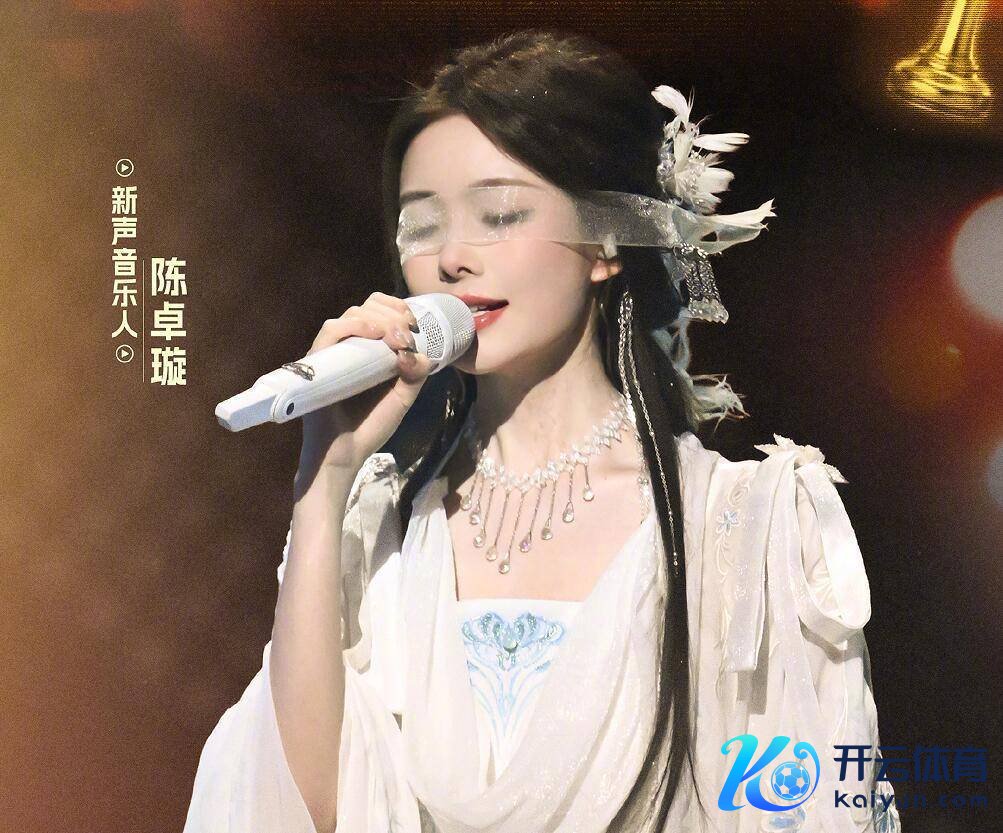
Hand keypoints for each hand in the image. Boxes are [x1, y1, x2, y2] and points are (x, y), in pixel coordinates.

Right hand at [297, 292, 434, 473]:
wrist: (345, 453)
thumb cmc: (370, 426)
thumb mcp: (402, 399)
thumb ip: (415, 376)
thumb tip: (421, 353)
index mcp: (370, 350)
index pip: (380, 312)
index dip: (398, 309)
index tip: (414, 324)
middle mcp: (350, 346)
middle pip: (368, 306)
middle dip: (394, 312)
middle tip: (408, 331)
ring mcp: (333, 352)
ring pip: (352, 313)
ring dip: (379, 318)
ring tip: (395, 336)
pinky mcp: (317, 361)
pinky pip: (331, 331)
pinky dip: (354, 325)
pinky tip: (374, 334)